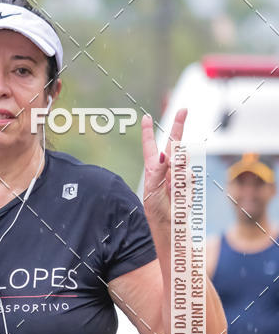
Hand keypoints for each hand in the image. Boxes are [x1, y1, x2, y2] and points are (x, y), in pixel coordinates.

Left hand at [141, 108, 187, 226]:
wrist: (170, 224)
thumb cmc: (156, 208)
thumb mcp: (152, 188)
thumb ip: (158, 170)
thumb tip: (164, 155)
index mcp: (153, 167)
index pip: (150, 145)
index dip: (148, 131)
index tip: (146, 117)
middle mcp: (167, 167)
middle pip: (174, 143)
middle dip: (179, 126)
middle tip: (184, 110)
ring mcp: (179, 173)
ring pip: (183, 160)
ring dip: (177, 168)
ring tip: (170, 185)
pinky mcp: (188, 182)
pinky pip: (189, 175)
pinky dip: (182, 183)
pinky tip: (176, 192)